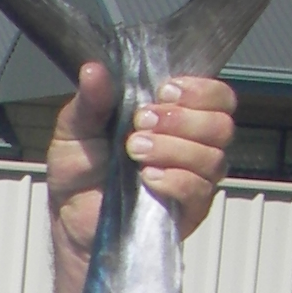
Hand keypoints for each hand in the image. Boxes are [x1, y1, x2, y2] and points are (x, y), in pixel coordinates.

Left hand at [46, 66, 236, 272]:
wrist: (69, 222)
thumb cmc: (78, 174)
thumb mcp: (75, 131)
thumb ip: (89, 102)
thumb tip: (94, 69)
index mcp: (176, 118)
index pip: (218, 96)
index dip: (200, 89)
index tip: (164, 92)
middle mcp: (193, 145)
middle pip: (222, 124)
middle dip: (182, 119)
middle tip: (141, 123)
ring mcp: (194, 179)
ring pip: (213, 157)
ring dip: (173, 148)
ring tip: (135, 150)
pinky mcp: (187, 212)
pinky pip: (199, 191)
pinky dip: (174, 179)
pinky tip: (147, 177)